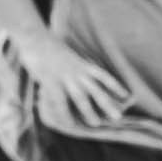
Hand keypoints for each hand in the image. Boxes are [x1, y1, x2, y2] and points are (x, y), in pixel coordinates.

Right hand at [13, 30, 131, 127]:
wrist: (34, 36)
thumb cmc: (48, 45)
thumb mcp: (67, 54)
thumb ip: (75, 65)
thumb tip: (79, 72)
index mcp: (82, 64)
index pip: (103, 76)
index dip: (115, 86)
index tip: (127, 96)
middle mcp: (77, 71)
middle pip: (96, 90)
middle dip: (108, 104)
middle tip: (119, 117)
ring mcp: (65, 77)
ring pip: (81, 98)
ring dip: (89, 112)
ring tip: (96, 124)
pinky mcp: (51, 81)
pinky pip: (60, 102)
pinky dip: (65, 114)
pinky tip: (68, 124)